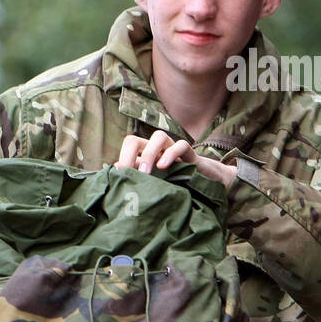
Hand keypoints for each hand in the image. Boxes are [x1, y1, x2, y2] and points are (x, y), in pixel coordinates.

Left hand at [116, 132, 235, 186]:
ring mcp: (171, 149)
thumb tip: (115, 183)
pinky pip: (180, 145)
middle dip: (128, 154)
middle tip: (128, 172)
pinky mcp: (189, 154)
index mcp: (143, 156)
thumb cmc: (175, 184)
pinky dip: (170, 153)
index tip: (119, 178)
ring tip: (146, 172)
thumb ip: (137, 181)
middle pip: (134, 140)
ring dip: (149, 153)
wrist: (205, 183)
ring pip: (158, 136)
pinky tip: (164, 166)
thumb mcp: (153, 185)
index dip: (120, 160)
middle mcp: (155, 149)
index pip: (126, 149)